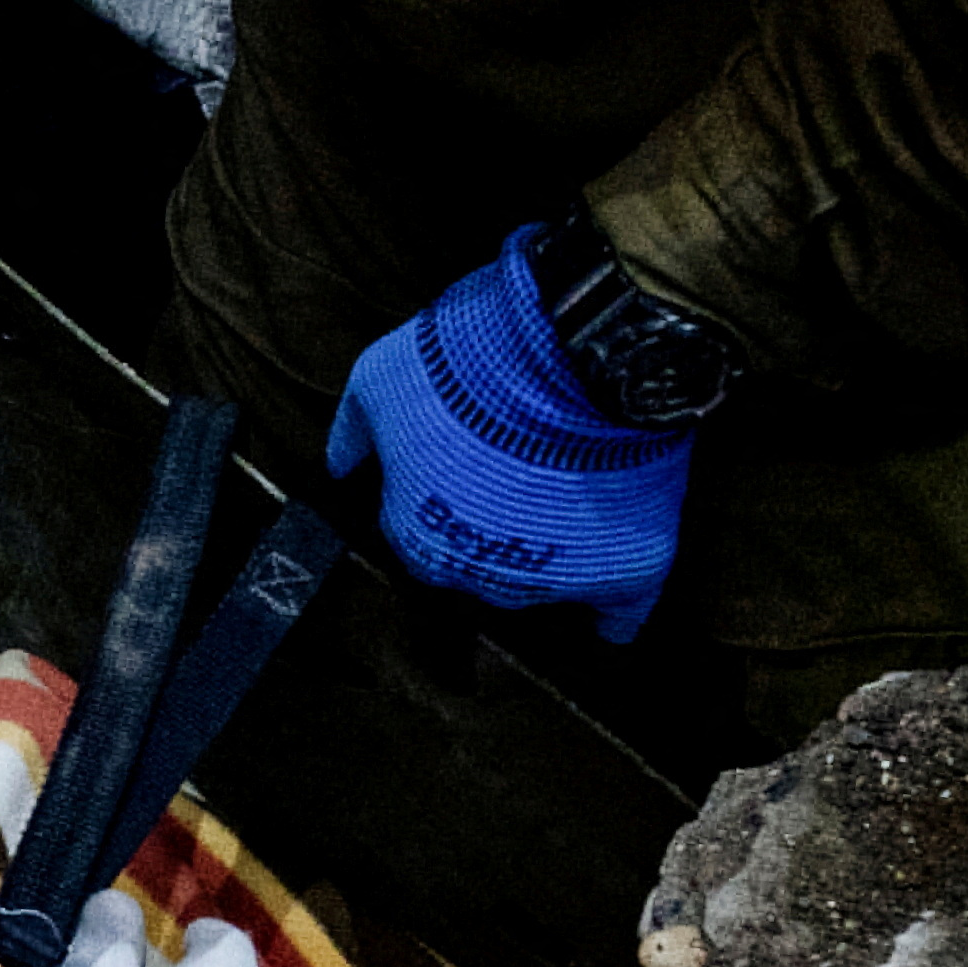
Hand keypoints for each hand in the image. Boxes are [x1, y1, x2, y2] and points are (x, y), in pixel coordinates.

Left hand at [324, 226, 695, 638]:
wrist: (571, 349)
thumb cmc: (467, 363)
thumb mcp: (380, 377)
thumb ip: (354, 430)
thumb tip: (340, 466)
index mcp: (419, 540)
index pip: (416, 534)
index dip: (433, 489)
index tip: (453, 453)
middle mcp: (483, 577)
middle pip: (479, 561)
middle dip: (487, 520)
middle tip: (508, 462)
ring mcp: (559, 579)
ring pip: (543, 579)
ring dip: (545, 548)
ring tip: (559, 490)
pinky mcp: (628, 568)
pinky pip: (620, 610)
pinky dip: (614, 611)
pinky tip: (609, 617)